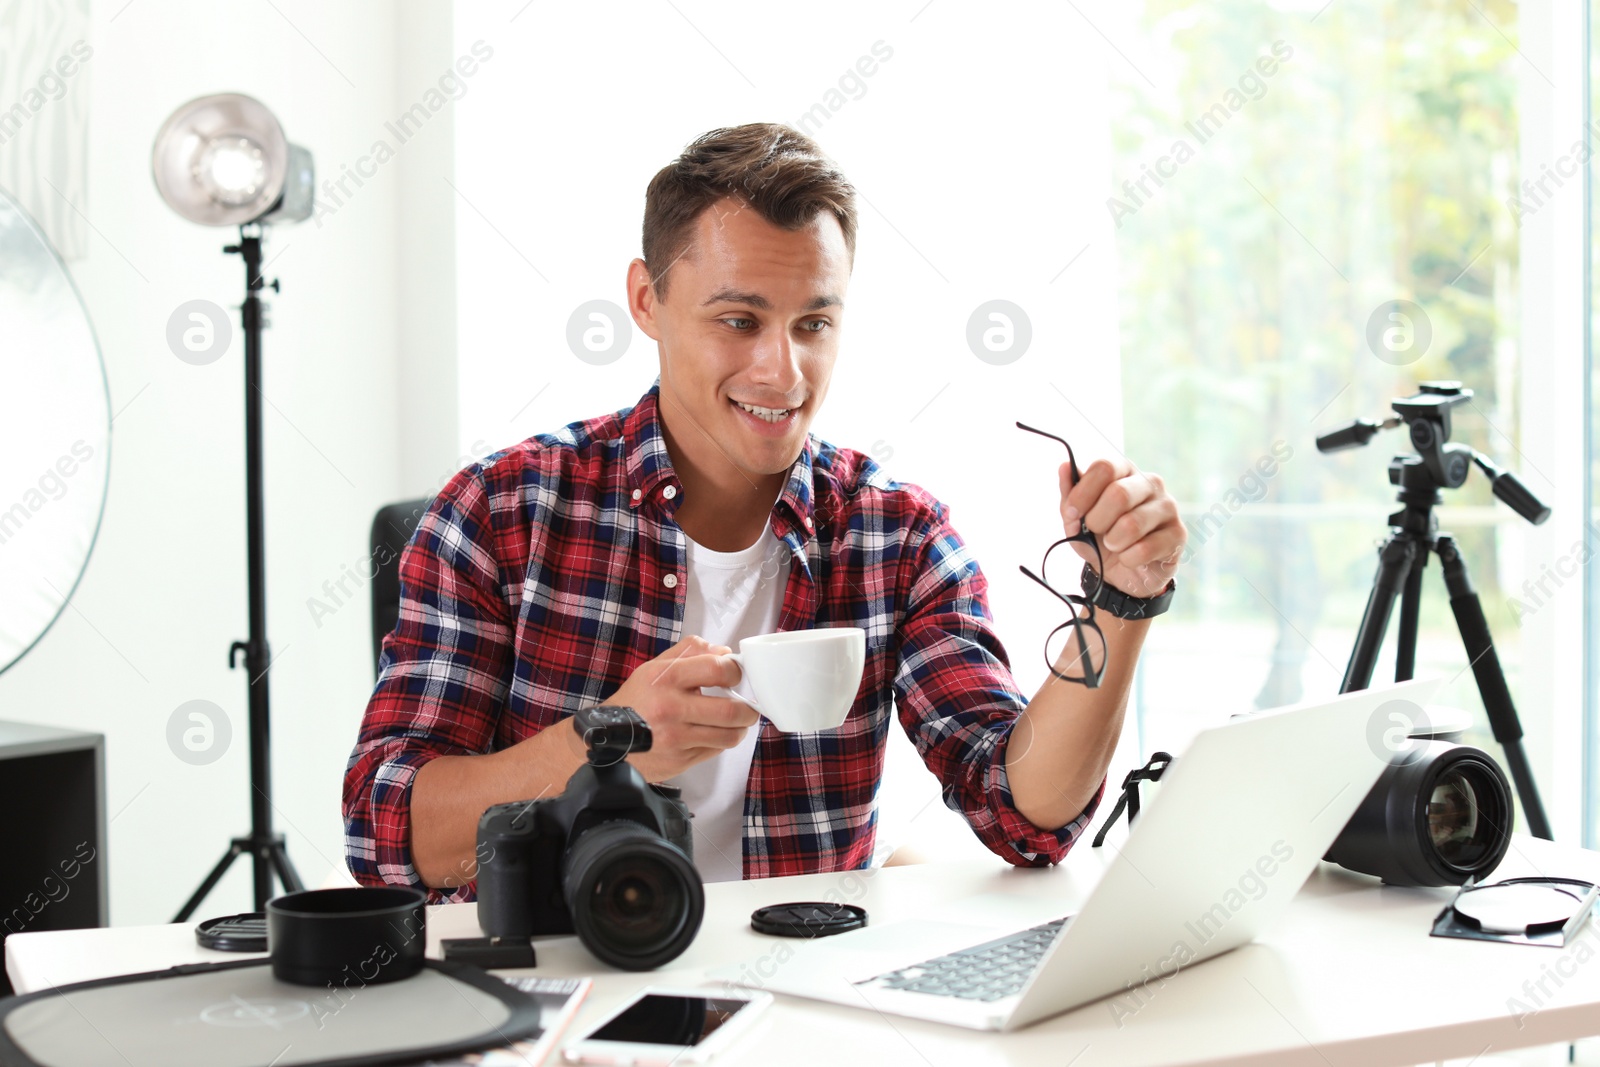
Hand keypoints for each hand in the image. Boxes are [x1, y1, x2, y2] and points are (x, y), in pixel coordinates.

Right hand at [600, 634, 757, 780]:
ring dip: (739, 728)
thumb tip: (722, 651)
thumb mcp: (654, 668)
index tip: (735, 674)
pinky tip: (712, 734)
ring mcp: (675, 738)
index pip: (716, 669)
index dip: (734, 670)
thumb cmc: (635, 702)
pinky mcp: (679, 761)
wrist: (604, 740)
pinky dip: (720, 742)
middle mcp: (670, 709)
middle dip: (747, 708)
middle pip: (730, 710)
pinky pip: (715, 751)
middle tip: (747, 705)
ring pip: (729, 736)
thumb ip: (689, 652)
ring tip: (734, 722)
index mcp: (665, 679)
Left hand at [1061, 456, 1184, 599]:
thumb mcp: (1077, 520)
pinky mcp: (1178, 534)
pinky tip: (1129, 558)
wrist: (1120, 573)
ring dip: (1113, 542)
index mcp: (1125, 472)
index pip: (1105, 467)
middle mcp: (1150, 483)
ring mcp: (1168, 507)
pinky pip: (1145, 548)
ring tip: (1113, 546)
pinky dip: (1128, 559)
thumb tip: (1064, 466)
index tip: (1072, 513)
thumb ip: (1070, 496)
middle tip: (1095, 532)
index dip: (1083, 492)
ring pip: (1132, 523)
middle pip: (1119, 493)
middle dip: (1097, 520)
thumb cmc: (1099, 539)